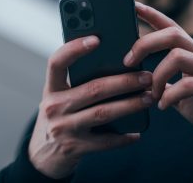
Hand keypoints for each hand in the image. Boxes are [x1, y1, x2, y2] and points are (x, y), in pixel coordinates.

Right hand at [29, 36, 152, 178]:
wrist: (43, 153)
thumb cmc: (57, 115)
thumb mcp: (59, 95)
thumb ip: (76, 81)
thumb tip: (113, 64)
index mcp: (50, 88)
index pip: (56, 62)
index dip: (74, 49)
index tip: (96, 39)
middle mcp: (53, 106)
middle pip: (93, 89)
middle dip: (123, 81)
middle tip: (146, 76)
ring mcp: (63, 128)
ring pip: (103, 112)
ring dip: (130, 104)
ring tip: (148, 97)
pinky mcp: (75, 148)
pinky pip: (105, 141)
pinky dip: (123, 136)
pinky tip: (137, 131)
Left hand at [124, 2, 192, 131]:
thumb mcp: (178, 87)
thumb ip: (163, 79)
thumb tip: (136, 74)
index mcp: (192, 53)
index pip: (171, 27)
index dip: (152, 14)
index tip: (134, 6)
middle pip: (173, 34)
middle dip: (145, 44)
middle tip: (128, 62)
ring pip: (178, 56)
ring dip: (157, 76)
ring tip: (151, 93)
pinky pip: (189, 84)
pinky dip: (170, 95)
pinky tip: (162, 105)